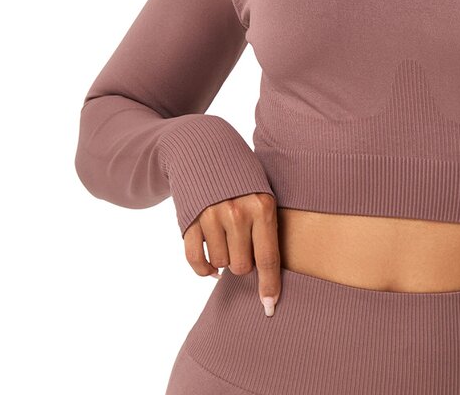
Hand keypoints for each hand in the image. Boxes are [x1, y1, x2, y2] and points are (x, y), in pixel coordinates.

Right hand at [183, 192, 280, 316]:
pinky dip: (204, 269)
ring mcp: (211, 217)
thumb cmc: (244, 180)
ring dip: (224, 259)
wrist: (207, 152)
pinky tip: (211, 266)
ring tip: (227, 238)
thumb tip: (268, 274)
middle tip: (242, 245)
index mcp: (262, 207)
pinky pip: (196, 261)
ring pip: (220, 264)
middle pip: (242, 267)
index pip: (268, 257)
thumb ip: (266, 228)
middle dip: (243, 264)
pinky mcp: (189, 222)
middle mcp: (237, 213)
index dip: (269, 285)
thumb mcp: (264, 196)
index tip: (269, 307)